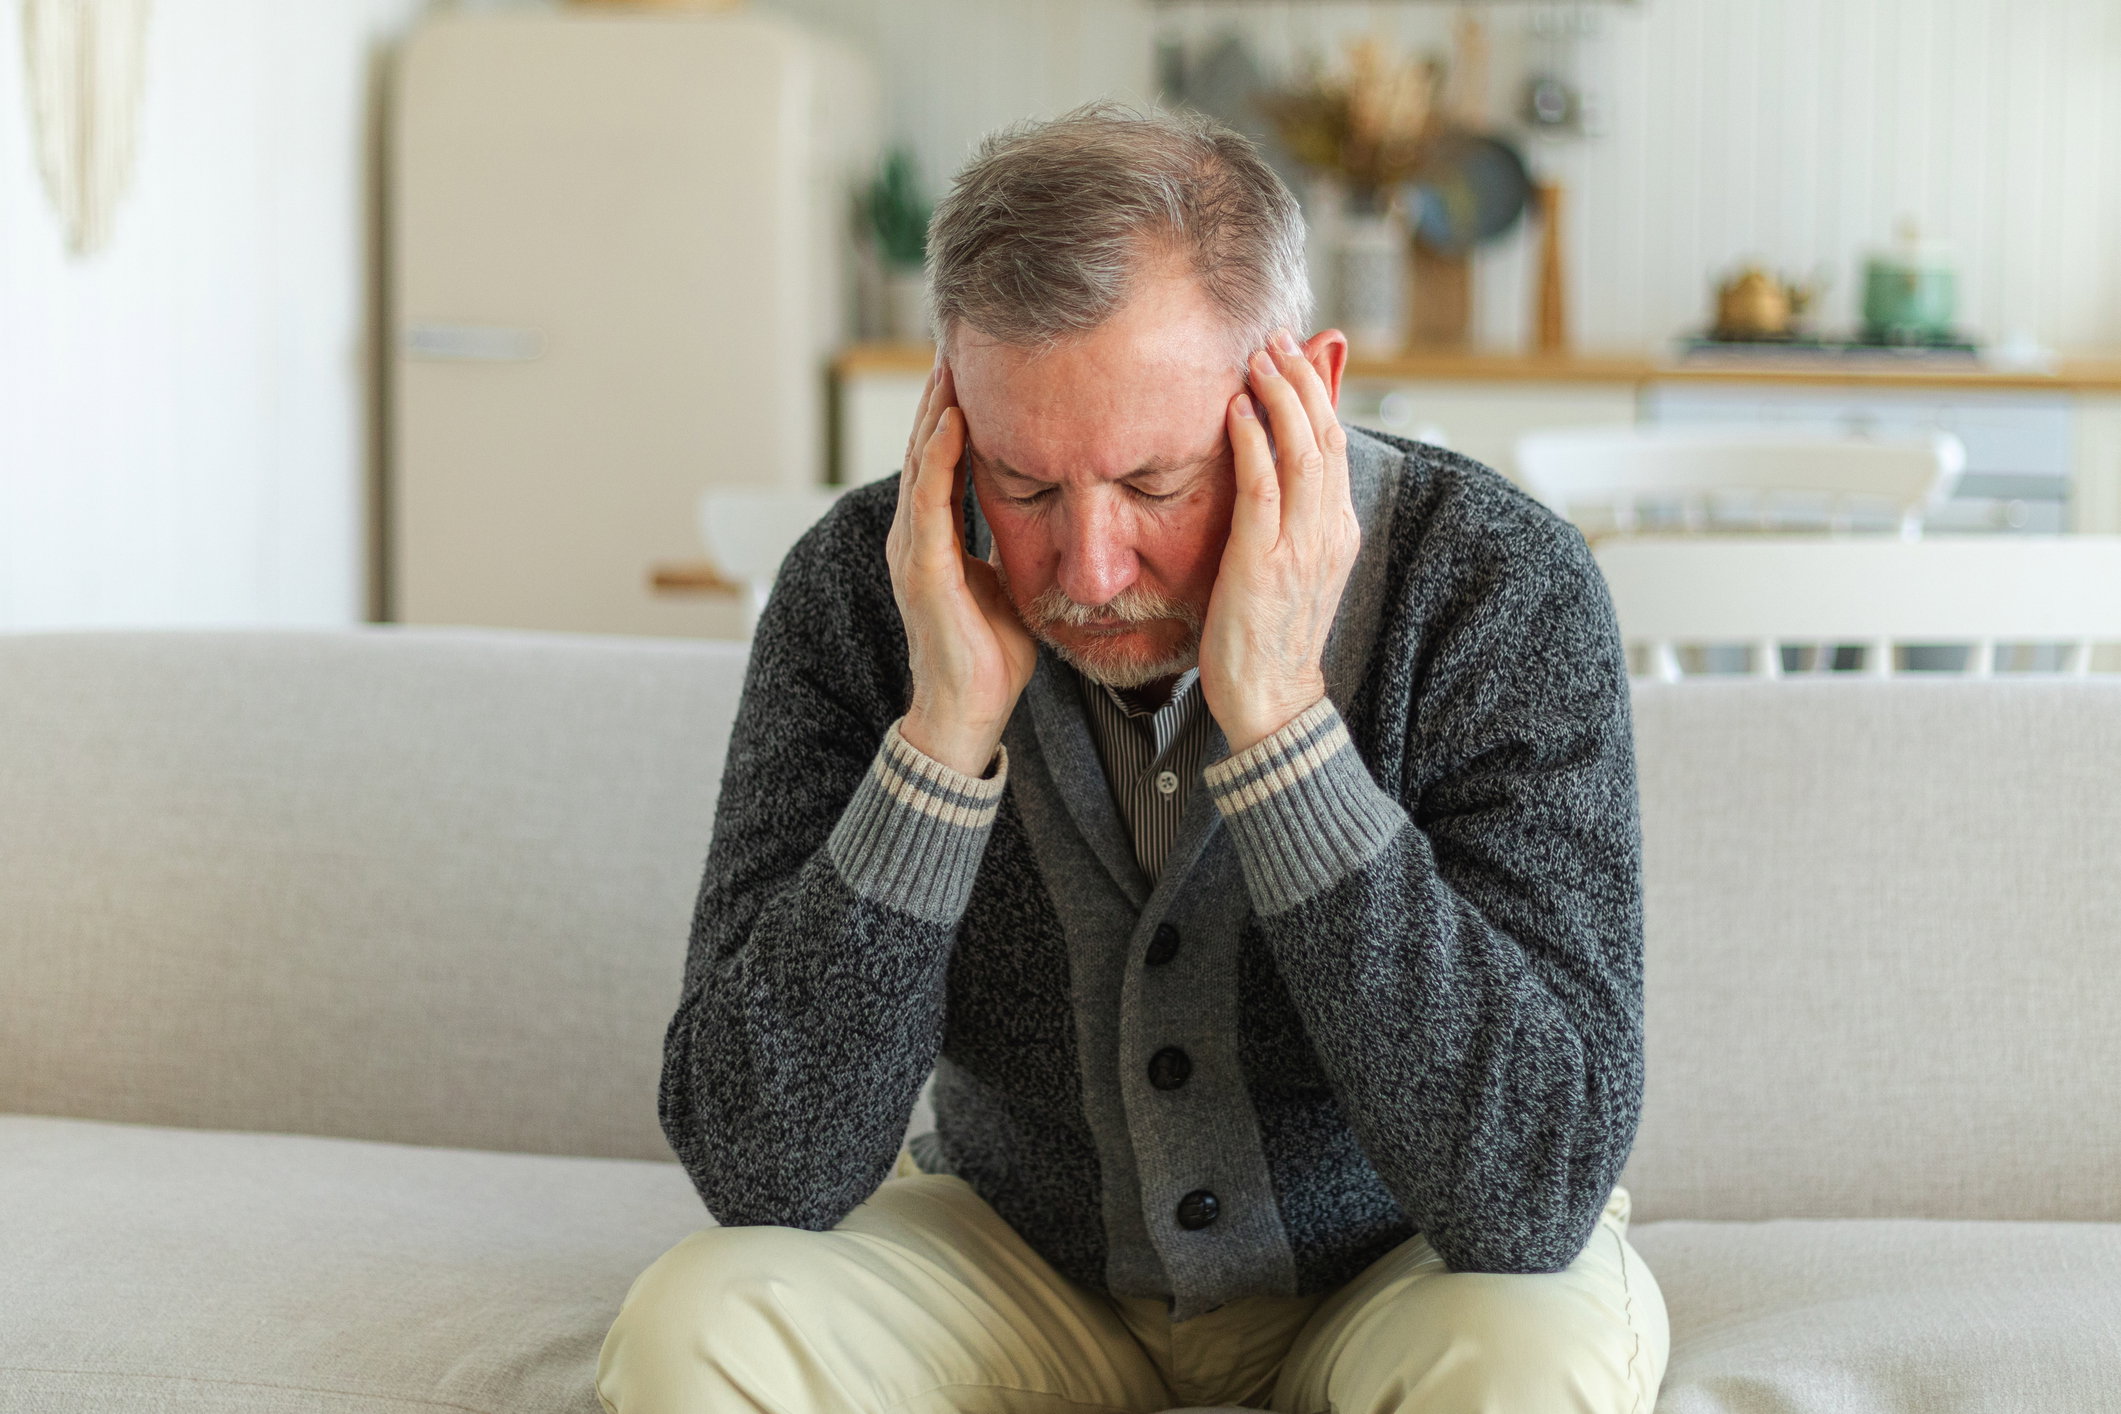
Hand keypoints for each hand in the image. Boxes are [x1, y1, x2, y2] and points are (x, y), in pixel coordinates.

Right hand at [887, 359, 1037, 776]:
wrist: (967, 717)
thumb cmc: (990, 657)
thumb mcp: (1010, 583)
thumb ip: (1017, 544)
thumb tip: (1052, 513)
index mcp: (936, 536)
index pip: (946, 456)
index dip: (960, 408)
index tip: (980, 363)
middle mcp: (916, 535)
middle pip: (927, 445)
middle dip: (944, 392)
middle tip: (961, 337)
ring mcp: (914, 551)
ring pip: (922, 462)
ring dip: (938, 409)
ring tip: (952, 360)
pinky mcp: (924, 572)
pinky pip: (930, 503)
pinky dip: (940, 459)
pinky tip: (955, 422)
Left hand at [1199, 329, 1360, 754]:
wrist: (1272, 698)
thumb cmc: (1269, 636)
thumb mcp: (1293, 566)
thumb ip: (1290, 515)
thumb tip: (1273, 468)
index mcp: (1339, 530)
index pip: (1336, 444)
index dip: (1317, 393)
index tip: (1292, 357)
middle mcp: (1329, 531)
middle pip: (1326, 435)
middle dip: (1301, 379)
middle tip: (1273, 341)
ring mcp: (1301, 546)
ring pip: (1302, 450)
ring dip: (1278, 396)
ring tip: (1257, 359)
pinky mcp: (1265, 561)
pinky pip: (1262, 485)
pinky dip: (1251, 439)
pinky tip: (1234, 409)